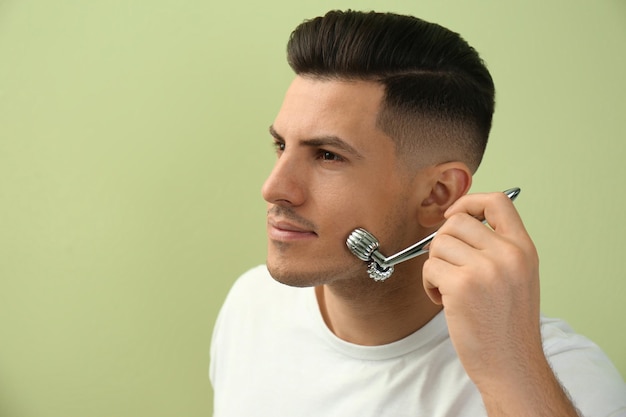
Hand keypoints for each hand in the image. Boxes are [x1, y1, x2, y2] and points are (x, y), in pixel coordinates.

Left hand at [423, 191, 541, 387]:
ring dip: (435, 267)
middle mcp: (508, 254)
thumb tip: (457, 221)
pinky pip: (429, 268)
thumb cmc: (508, 326)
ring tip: (449, 289)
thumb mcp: (519, 277)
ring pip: (438, 245)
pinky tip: (444, 301)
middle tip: (448, 267)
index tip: (455, 215)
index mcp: (524, 249)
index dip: (470, 202)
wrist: (511, 364)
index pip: (498, 201)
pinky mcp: (462, 286)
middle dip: (443, 243)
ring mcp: (485, 269)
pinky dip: (429, 284)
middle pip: (456, 222)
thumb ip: (497, 248)